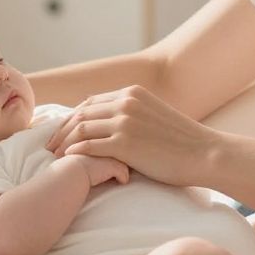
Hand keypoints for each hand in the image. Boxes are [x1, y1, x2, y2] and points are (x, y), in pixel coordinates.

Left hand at [44, 85, 221, 188]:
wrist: (205, 153)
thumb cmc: (183, 142)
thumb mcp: (155, 117)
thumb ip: (133, 117)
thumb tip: (112, 130)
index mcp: (132, 93)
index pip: (91, 102)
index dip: (72, 117)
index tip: (61, 131)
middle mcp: (126, 102)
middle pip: (81, 113)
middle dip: (62, 129)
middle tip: (48, 145)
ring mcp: (125, 121)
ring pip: (81, 128)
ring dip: (64, 143)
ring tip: (54, 156)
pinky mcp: (125, 142)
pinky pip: (89, 145)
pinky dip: (75, 152)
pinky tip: (67, 161)